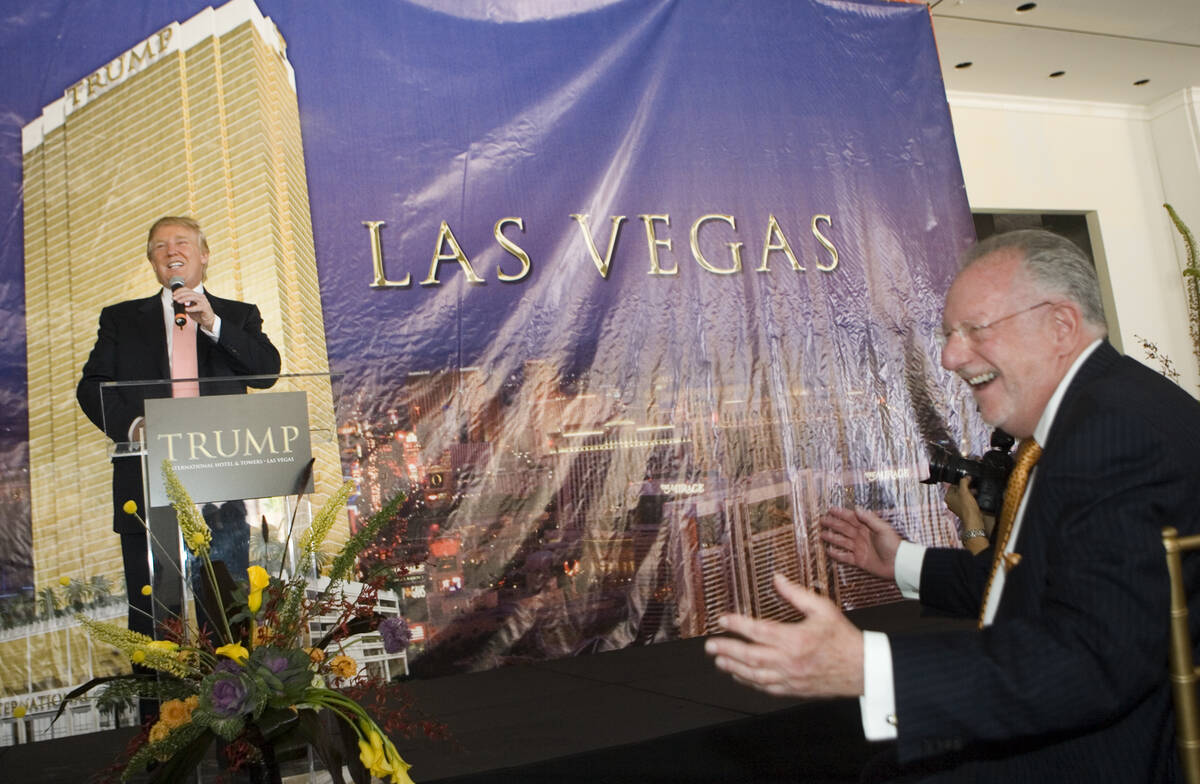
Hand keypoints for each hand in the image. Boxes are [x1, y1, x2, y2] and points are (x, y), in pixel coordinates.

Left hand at [171, 286, 215, 331]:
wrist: (208, 320)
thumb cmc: (200, 314)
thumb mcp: (189, 309)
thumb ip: (183, 306)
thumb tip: (174, 304)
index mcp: (197, 296)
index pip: (188, 290)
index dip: (180, 291)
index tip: (174, 294)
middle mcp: (201, 297)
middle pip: (190, 292)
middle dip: (180, 294)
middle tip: (174, 298)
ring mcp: (204, 302)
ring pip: (193, 297)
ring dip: (184, 299)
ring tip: (179, 302)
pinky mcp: (205, 308)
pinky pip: (198, 307)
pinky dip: (191, 308)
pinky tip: (186, 309)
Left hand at [705, 574, 862, 697]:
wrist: (862, 668)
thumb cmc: (843, 638)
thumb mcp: (822, 608)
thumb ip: (796, 594)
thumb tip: (777, 578)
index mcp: (796, 639)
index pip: (759, 631)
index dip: (737, 625)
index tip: (722, 620)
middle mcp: (789, 660)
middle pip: (750, 657)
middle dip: (727, 650)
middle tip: (710, 646)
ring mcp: (790, 677)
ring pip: (754, 675)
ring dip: (733, 668)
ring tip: (719, 661)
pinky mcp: (793, 689)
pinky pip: (766, 688)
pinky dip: (749, 682)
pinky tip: (740, 676)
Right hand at [819, 506, 900, 580]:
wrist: (898, 563)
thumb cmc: (893, 544)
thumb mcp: (882, 528)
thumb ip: (869, 519)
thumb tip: (857, 509)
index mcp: (867, 528)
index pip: (851, 518)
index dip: (841, 513)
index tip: (831, 509)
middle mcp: (861, 537)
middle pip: (844, 528)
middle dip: (833, 524)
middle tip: (822, 520)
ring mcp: (859, 548)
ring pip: (842, 541)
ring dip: (832, 538)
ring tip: (822, 535)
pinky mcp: (859, 560)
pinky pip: (845, 557)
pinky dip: (837, 554)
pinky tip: (829, 551)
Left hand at [945, 477, 983, 529]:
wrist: (973, 519)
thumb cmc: (967, 506)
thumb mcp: (964, 491)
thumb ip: (964, 482)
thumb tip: (966, 477)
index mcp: (948, 497)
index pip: (952, 485)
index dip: (960, 482)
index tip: (967, 479)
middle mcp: (950, 502)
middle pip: (957, 490)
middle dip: (965, 487)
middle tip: (972, 484)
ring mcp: (957, 506)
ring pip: (962, 495)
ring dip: (969, 492)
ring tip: (975, 490)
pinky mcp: (964, 510)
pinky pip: (966, 501)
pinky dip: (970, 498)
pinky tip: (976, 496)